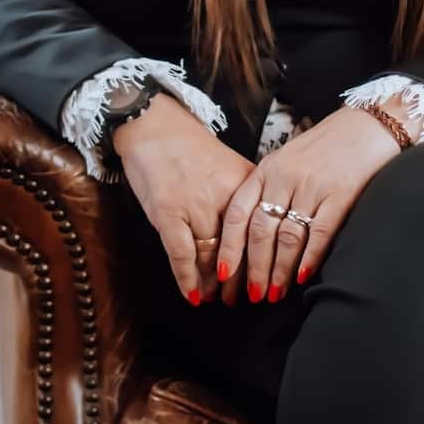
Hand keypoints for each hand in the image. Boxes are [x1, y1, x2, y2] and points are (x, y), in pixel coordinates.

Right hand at [115, 93, 254, 306]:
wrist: (155, 125)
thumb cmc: (191, 148)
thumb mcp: (230, 167)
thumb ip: (245, 196)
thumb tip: (260, 231)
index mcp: (246, 184)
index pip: (261, 231)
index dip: (264, 259)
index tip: (268, 278)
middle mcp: (225, 196)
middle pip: (239, 247)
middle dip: (242, 277)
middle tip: (245, 298)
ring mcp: (196, 205)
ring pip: (211, 255)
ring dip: (215, 283)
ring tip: (218, 298)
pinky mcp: (168, 212)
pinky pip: (181, 254)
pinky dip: (187, 279)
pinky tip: (193, 296)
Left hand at [216, 104, 401, 305]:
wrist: (368, 124)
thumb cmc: (327, 145)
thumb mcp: (288, 158)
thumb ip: (270, 188)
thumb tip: (254, 232)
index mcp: (268, 169)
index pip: (239, 213)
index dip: (230, 246)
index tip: (224, 273)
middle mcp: (286, 177)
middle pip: (261, 231)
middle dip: (254, 268)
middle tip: (252, 295)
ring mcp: (313, 186)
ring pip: (288, 237)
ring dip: (279, 270)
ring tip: (274, 293)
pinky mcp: (341, 194)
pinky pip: (320, 232)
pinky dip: (309, 258)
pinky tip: (302, 277)